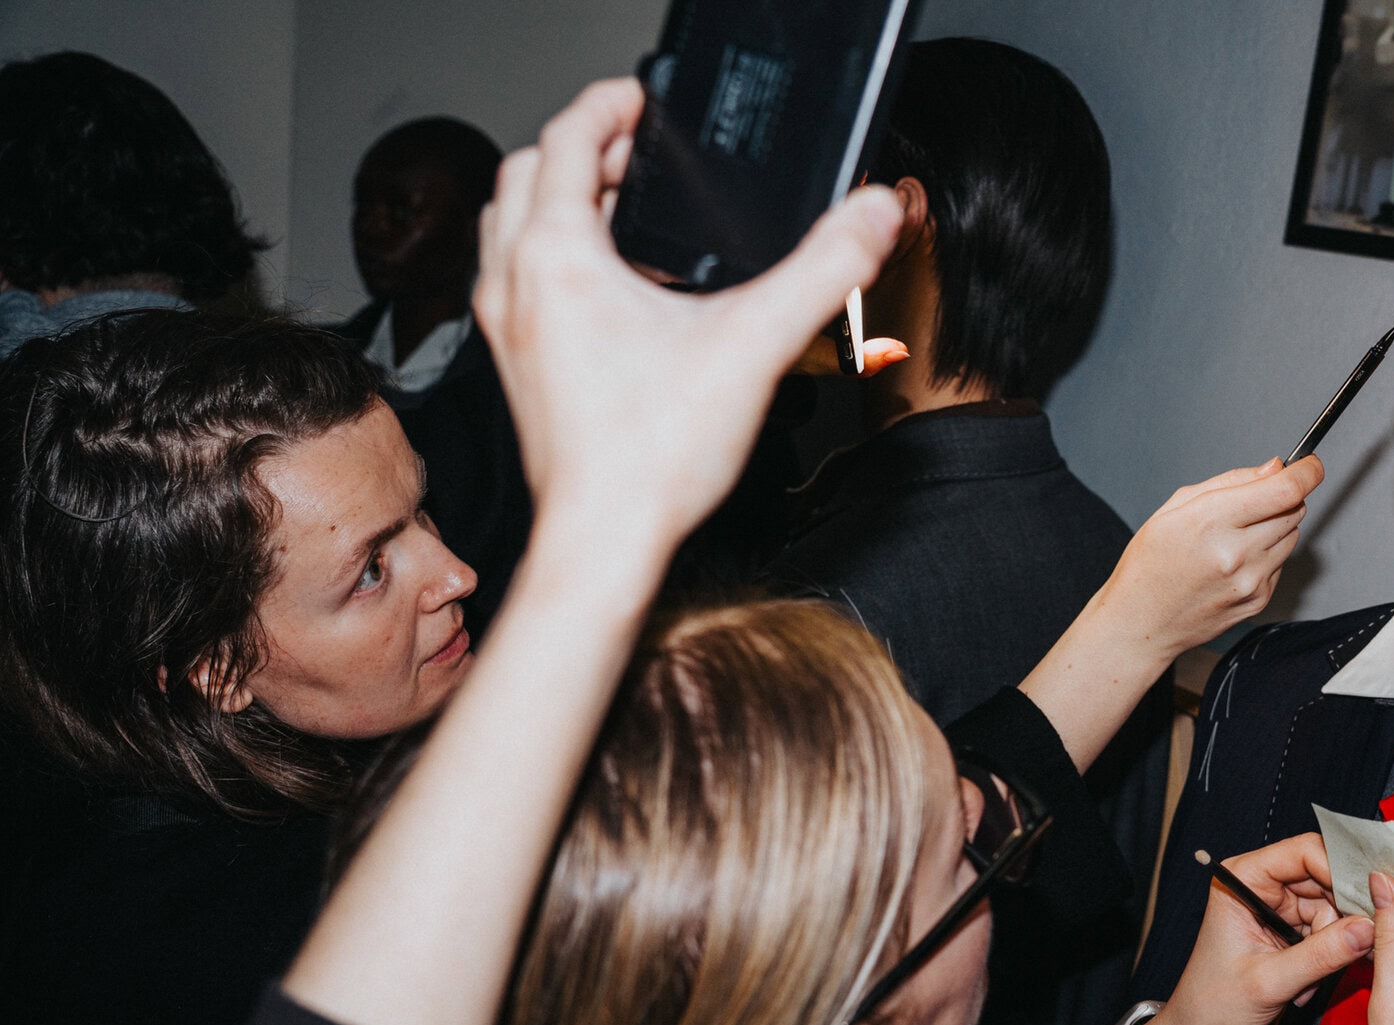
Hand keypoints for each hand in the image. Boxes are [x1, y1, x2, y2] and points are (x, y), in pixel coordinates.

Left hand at [473, 78, 903, 568]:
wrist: (603, 541)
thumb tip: (874, 214)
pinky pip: (519, 281)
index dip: (608, 105)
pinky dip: (554, 257)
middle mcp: (515, 282)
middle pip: (527, 174)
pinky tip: (615, 290)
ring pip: (511, 227)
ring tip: (624, 210)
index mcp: (557, 256)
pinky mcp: (516, 366)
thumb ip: (825, 269)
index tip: (644, 101)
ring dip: (558, 201)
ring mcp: (506, 327)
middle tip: (641, 153)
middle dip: (583, 149)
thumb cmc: (652, 457)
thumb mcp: (756, 344)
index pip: (565, 138)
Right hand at [1101, 455, 1322, 662]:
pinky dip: (1266, 555)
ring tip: (1235, 537)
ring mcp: (1250, 581)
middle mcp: (1236, 554)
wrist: (1141, 622)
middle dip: (1282, 497)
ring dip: (1276, 526)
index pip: (1284, 490)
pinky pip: (1281, 563)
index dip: (1306, 472)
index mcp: (1211, 522)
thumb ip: (1230, 482)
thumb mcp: (1175, 508)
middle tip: (1253, 504)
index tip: (1310, 465)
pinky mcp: (1258, 600)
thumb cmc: (1150, 565)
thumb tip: (1273, 468)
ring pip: (1292, 535)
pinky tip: (1233, 562)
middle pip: (1294, 508)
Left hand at [1131, 833, 1372, 1024]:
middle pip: (1328, 878)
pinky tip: (1306, 987)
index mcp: (1245, 879)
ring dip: (1334, 945)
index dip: (1340, 870)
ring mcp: (1282, 911)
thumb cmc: (1213, 1006)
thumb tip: (1369, 928)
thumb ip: (1321, 954)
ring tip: (1310, 981)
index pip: (1305, 852)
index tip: (1371, 898)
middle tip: (1364, 940)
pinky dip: (1330, 960)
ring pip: (1335, 909)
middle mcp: (1265, 887)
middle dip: (1346, 912)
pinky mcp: (1295, 935)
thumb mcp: (1269, 982)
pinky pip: (1332, 934)